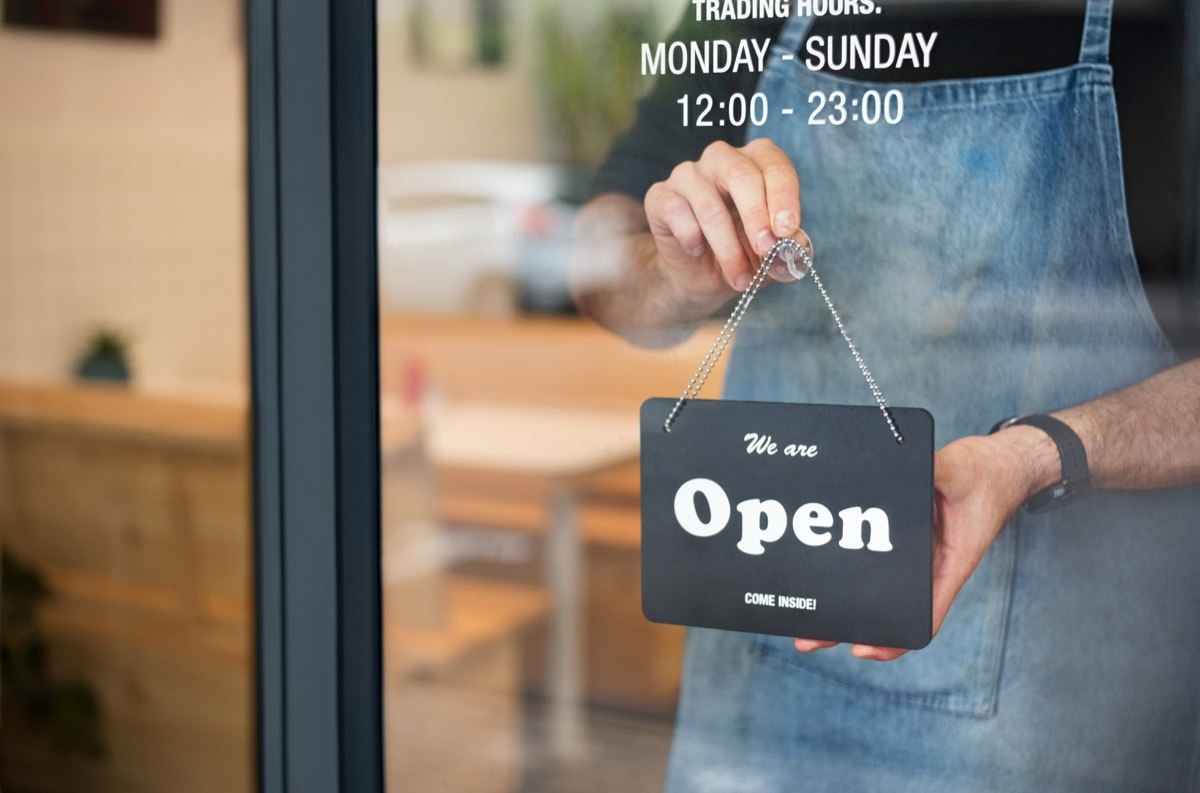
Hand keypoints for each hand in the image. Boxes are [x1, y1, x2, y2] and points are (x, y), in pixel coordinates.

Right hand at [644, 138, 802, 312]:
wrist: (700, 275)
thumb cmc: (742, 252)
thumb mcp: (772, 252)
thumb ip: (785, 243)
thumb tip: (791, 240)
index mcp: (756, 161)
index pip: (774, 166)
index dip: (784, 196)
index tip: (786, 229)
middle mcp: (721, 159)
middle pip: (741, 175)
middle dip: (756, 217)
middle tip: (765, 250)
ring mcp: (687, 174)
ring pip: (710, 205)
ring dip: (728, 248)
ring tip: (740, 277)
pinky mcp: (660, 195)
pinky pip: (677, 212)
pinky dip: (692, 239)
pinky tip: (697, 251)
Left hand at [793, 429, 1056, 660]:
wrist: (994, 466)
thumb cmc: (984, 475)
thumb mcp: (959, 470)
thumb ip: (934, 471)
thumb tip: (904, 469)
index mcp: (949, 565)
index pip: (921, 616)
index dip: (893, 639)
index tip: (863, 649)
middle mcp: (927, 567)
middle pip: (886, 608)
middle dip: (848, 626)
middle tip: (809, 639)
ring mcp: (912, 555)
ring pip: (873, 588)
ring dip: (841, 602)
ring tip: (803, 617)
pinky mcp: (900, 537)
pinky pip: (870, 561)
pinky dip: (845, 570)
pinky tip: (817, 573)